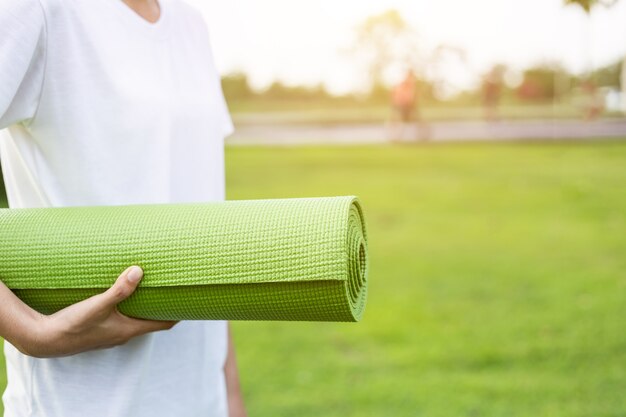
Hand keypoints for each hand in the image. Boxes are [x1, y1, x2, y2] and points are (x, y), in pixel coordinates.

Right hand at [11, 266, 176, 357]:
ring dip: (144, 306)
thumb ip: (119, 290)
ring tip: (150, 288)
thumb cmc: (73, 325)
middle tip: (172, 289)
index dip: (178, 313)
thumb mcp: (98, 305)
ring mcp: (110, 333)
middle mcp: (123, 334)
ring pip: (135, 319)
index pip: (163, 324)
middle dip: (162, 306)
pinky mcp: (98, 330)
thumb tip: (139, 271)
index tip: (190, 300)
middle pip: (151, 320)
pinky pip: (120, 318)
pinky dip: (128, 308)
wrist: (44, 340)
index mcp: (129, 330)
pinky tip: (121, 296)